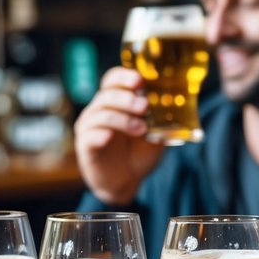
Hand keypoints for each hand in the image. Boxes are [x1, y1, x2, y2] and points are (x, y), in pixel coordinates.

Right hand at [74, 67, 164, 204]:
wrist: (125, 181)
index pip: (113, 80)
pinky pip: (90, 136)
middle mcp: (99, 110)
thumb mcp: (155, 137)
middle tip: (144, 107)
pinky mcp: (85, 146)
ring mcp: (90, 127)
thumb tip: (174, 110)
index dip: (124, 77)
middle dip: (127, 99)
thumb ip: (160, 123)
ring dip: (122, 120)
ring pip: (101, 115)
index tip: (139, 81)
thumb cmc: (138, 154)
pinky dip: (101, 134)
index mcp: (115, 101)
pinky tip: (110, 137)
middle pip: (107, 95)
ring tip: (141, 129)